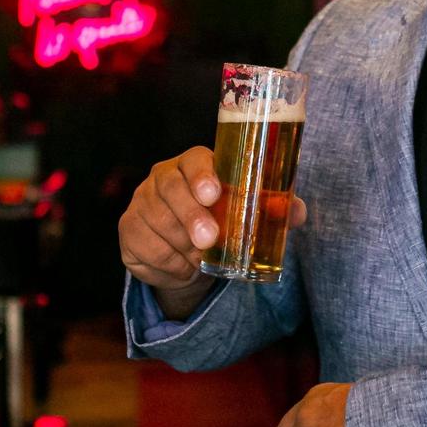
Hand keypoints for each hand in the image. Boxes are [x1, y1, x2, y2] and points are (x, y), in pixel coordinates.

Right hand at [119, 147, 306, 318]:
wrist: (190, 255)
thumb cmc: (222, 222)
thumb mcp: (249, 214)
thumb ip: (274, 210)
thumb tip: (297, 213)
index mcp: (194, 164)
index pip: (193, 159)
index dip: (202, 174)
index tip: (213, 194)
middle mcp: (163, 177)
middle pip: (170, 189)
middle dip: (191, 216)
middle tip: (209, 240)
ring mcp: (142, 201)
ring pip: (157, 220)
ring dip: (182, 245)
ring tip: (201, 258)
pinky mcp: (129, 229)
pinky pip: (144, 246)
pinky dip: (168, 263)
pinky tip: (183, 267)